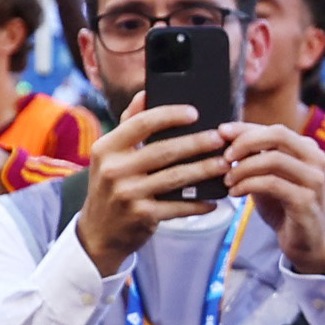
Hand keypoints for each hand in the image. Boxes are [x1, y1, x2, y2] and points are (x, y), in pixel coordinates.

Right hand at [72, 97, 227, 272]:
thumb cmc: (111, 185)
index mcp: (107, 147)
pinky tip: (213, 199)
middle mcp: (114, 169)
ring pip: (176, 177)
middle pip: (164, 150)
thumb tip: (146, 92)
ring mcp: (128, 194)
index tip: (195, 112)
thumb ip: (129, 124)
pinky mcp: (142, 216)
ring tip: (225, 164)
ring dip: (204, 170)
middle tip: (221, 138)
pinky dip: (198, 203)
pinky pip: (178, 207)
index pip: (141, 123)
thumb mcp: (110, 154)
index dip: (170, 115)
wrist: (98, 232)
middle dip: (197, 143)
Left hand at [223, 118, 324, 273]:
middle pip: (278, 135)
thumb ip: (255, 157)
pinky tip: (235, 193)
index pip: (273, 129)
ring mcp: (313, 180)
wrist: (305, 243)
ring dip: (243, 168)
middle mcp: (315, 159)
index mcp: (307, 149)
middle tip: (225, 157)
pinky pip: (271, 183)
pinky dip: (248, 185)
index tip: (221, 132)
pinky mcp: (306, 200)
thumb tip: (225, 137)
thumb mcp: (268, 176)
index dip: (245, 128)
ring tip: (228, 180)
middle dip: (246, 142)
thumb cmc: (285, 207)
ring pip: (273, 159)